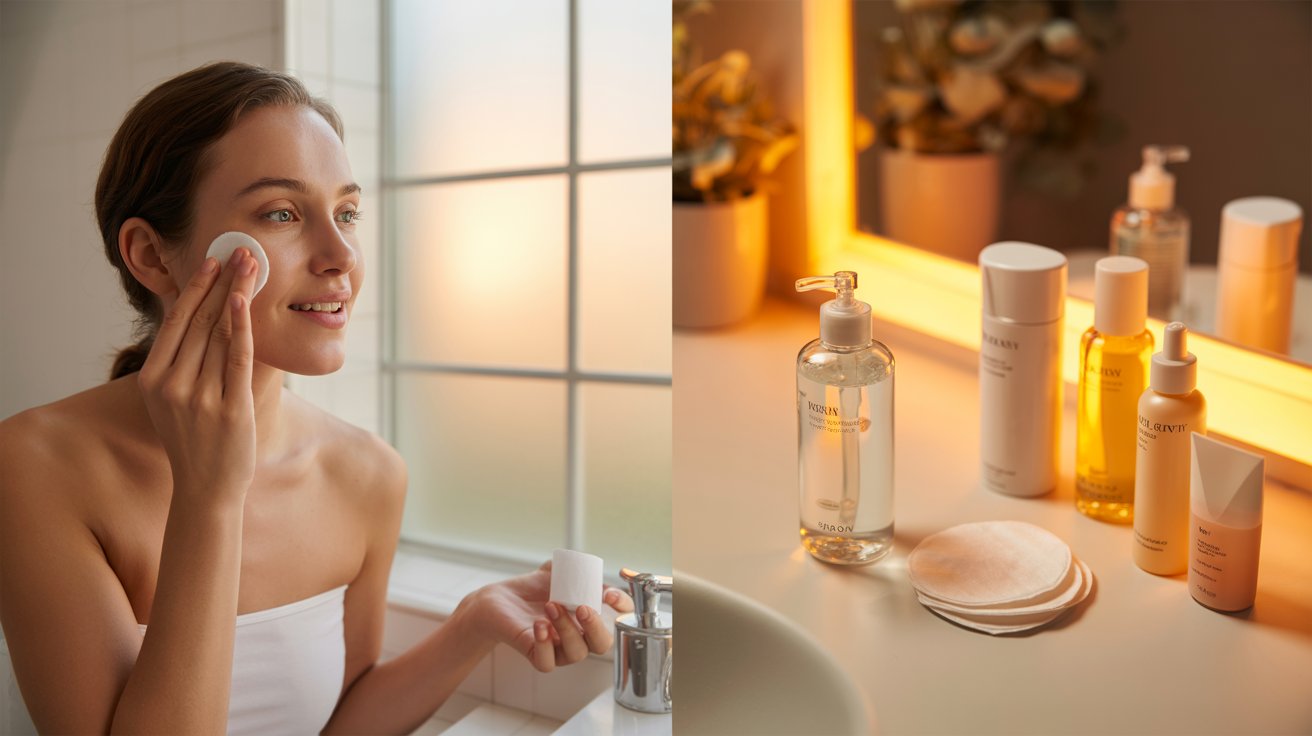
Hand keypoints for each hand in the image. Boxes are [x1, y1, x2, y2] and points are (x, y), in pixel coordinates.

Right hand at [137, 249, 258, 506]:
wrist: (206, 489)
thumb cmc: (194, 441)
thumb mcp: (173, 400)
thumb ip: (181, 364)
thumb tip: (197, 318)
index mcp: (153, 381)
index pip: (176, 323)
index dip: (195, 288)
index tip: (211, 260)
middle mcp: (172, 386)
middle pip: (199, 321)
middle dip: (221, 281)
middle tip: (239, 250)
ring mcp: (200, 398)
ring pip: (219, 334)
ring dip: (237, 295)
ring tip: (252, 266)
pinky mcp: (229, 409)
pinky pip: (236, 359)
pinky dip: (242, 327)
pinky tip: (247, 302)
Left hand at [467, 562, 634, 672]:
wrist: (499, 600)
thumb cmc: (532, 589)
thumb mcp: (556, 572)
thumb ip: (574, 567)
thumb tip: (588, 565)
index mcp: (589, 616)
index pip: (619, 617)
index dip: (622, 607)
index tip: (608, 595)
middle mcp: (579, 635)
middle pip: (602, 644)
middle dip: (597, 627)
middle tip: (582, 607)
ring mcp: (558, 649)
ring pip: (576, 653)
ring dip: (567, 629)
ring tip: (550, 606)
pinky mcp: (537, 655)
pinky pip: (547, 662)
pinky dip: (545, 644)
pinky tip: (539, 625)